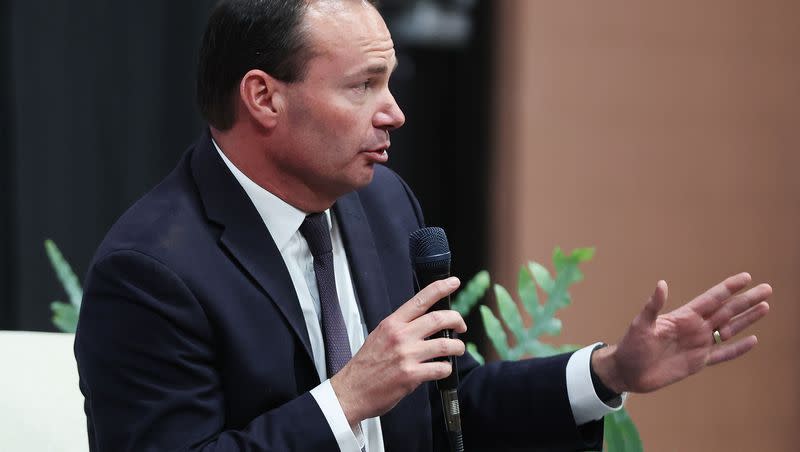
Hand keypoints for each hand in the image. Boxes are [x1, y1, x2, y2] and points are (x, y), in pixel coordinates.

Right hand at [330, 277, 466, 426]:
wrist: (352, 390)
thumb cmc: (365, 365)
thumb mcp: (379, 335)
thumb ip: (400, 327)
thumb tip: (422, 322)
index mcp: (392, 323)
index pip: (420, 300)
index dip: (440, 288)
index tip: (453, 282)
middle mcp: (401, 336)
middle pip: (439, 319)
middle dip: (457, 320)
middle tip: (461, 325)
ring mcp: (407, 355)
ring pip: (445, 344)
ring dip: (457, 347)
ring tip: (457, 349)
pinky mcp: (411, 375)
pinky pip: (441, 368)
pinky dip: (447, 368)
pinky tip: (443, 369)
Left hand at [592, 272, 770, 393]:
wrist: (627, 371)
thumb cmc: (631, 346)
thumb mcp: (641, 324)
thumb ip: (653, 306)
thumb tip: (661, 284)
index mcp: (683, 317)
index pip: (711, 299)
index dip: (728, 288)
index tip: (746, 277)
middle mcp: (694, 328)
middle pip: (726, 311)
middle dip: (746, 300)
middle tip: (767, 289)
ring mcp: (698, 345)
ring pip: (729, 329)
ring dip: (746, 319)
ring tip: (765, 307)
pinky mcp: (697, 362)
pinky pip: (722, 355)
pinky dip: (737, 349)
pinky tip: (752, 341)